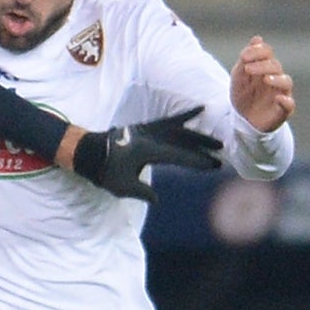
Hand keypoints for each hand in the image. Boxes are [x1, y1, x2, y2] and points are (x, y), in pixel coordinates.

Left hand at [73, 107, 221, 202]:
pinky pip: (169, 120)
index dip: (198, 162)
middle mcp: (152, 137)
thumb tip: (156, 200)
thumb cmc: (104, 172)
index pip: (179, 156)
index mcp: (148, 151)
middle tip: (221, 158)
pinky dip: (185, 116)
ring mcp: (150, 129)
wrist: (88, 151)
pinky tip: (200, 109)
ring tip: (217, 142)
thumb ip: (142, 192)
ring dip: (199, 136)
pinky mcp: (147, 126)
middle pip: (184, 142)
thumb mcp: (122, 187)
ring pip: (180, 130)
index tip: (214, 165)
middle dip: (203, 150)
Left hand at [230, 36, 295, 132]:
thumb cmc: (243, 95)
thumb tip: (257, 38)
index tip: (243, 56)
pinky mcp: (283, 110)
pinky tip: (279, 99)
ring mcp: (281, 93)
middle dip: (262, 65)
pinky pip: (290, 104)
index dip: (258, 51)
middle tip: (247, 69)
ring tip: (265, 79)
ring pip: (286, 82)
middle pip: (275, 66)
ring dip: (277, 79)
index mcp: (265, 67)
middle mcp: (276, 78)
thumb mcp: (239, 77)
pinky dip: (286, 101)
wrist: (242, 121)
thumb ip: (246, 59)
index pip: (267, 53)